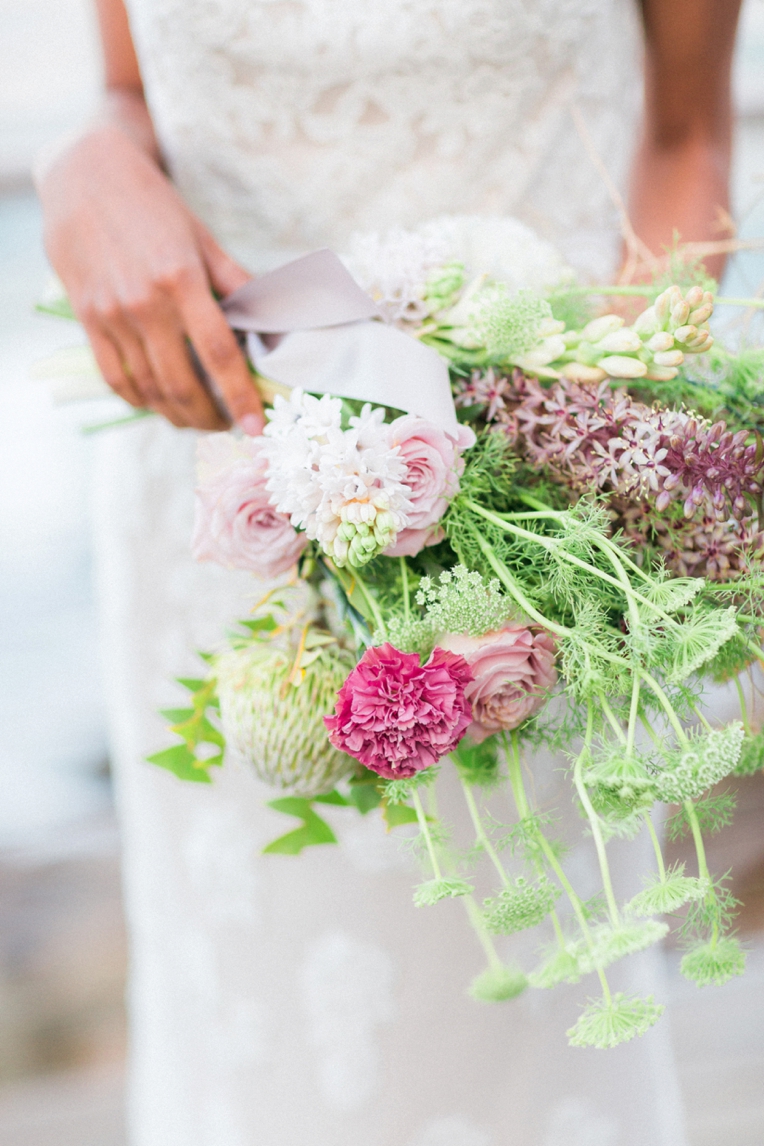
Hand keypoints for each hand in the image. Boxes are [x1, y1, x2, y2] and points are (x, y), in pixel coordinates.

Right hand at [37, 126, 263, 431]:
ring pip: (149, 388)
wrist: (85, 174)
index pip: (218, 354)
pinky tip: (158, 404)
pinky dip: (140, 400)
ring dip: (177, 415)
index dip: (240, 396)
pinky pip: (115, 377)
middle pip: (182, 384)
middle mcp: (145, 303)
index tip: (256, 426)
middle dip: (210, 417)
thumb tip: (275, 317)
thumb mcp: (202, 237)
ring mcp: (113, 315)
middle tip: (228, 425)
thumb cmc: (153, 205)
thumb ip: (237, 282)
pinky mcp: (88, 320)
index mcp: (182, 281)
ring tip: (198, 420)